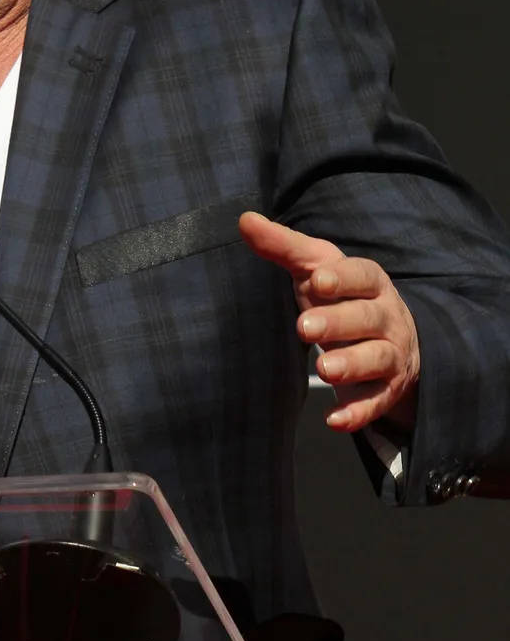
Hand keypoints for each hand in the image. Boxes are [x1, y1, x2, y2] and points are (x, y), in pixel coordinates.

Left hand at [239, 210, 419, 432]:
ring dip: (352, 365)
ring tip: (325, 370)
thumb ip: (284, 246)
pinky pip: (376, 401)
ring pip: (377, 358)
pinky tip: (334, 420)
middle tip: (305, 328)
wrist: (394, 340)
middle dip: (339, 322)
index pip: (361, 275)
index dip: (341, 278)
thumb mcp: (318, 269)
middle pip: (367, 317)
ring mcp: (391, 353)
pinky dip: (358, 412)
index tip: (316, 280)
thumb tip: (244, 220)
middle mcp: (386, 316)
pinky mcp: (387, 388)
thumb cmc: (342, 297)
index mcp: (369, 282)